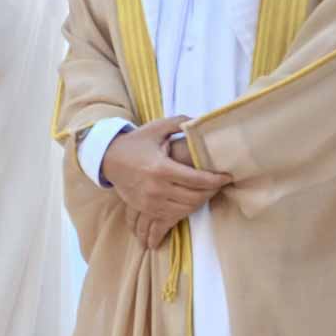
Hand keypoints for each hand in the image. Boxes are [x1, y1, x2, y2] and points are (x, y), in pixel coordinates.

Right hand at [97, 117, 230, 248]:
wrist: (108, 160)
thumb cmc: (135, 143)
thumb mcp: (155, 128)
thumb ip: (179, 122)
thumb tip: (199, 121)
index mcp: (161, 168)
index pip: (197, 180)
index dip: (216, 180)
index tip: (227, 177)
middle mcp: (156, 188)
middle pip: (195, 196)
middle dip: (211, 191)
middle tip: (219, 183)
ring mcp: (150, 201)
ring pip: (186, 208)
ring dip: (200, 201)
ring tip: (206, 191)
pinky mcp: (146, 208)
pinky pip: (173, 214)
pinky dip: (186, 208)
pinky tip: (191, 199)